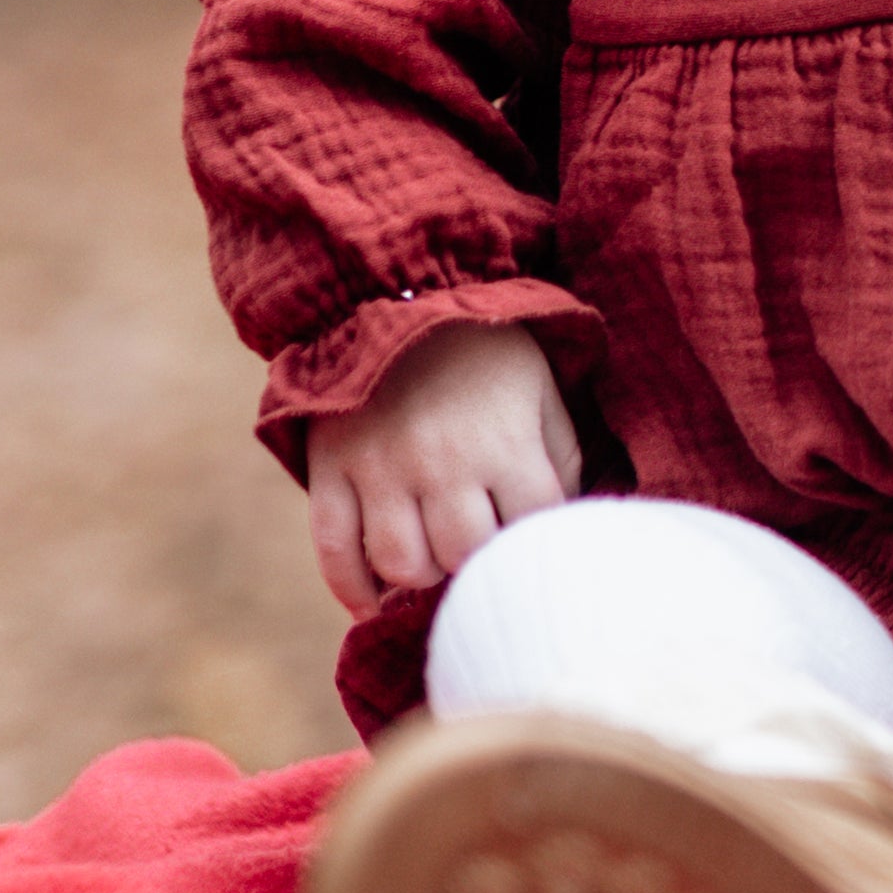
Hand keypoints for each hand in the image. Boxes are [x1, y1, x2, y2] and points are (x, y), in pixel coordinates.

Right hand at [307, 326, 579, 614]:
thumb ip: (561, 456)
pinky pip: (334, 549)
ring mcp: (380, 468)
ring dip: (421, 578)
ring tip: (431, 569)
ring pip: (402, 564)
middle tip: (477, 560)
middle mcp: (442, 462)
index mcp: (504, 442)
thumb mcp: (541, 389)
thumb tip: (560, 522)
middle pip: (464, 556)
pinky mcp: (331, 468)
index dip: (534, 547)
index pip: (531, 530)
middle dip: (476, 566)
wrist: (395, 291)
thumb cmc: (483, 350)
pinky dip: (352, 587)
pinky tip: (373, 601)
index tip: (529, 545)